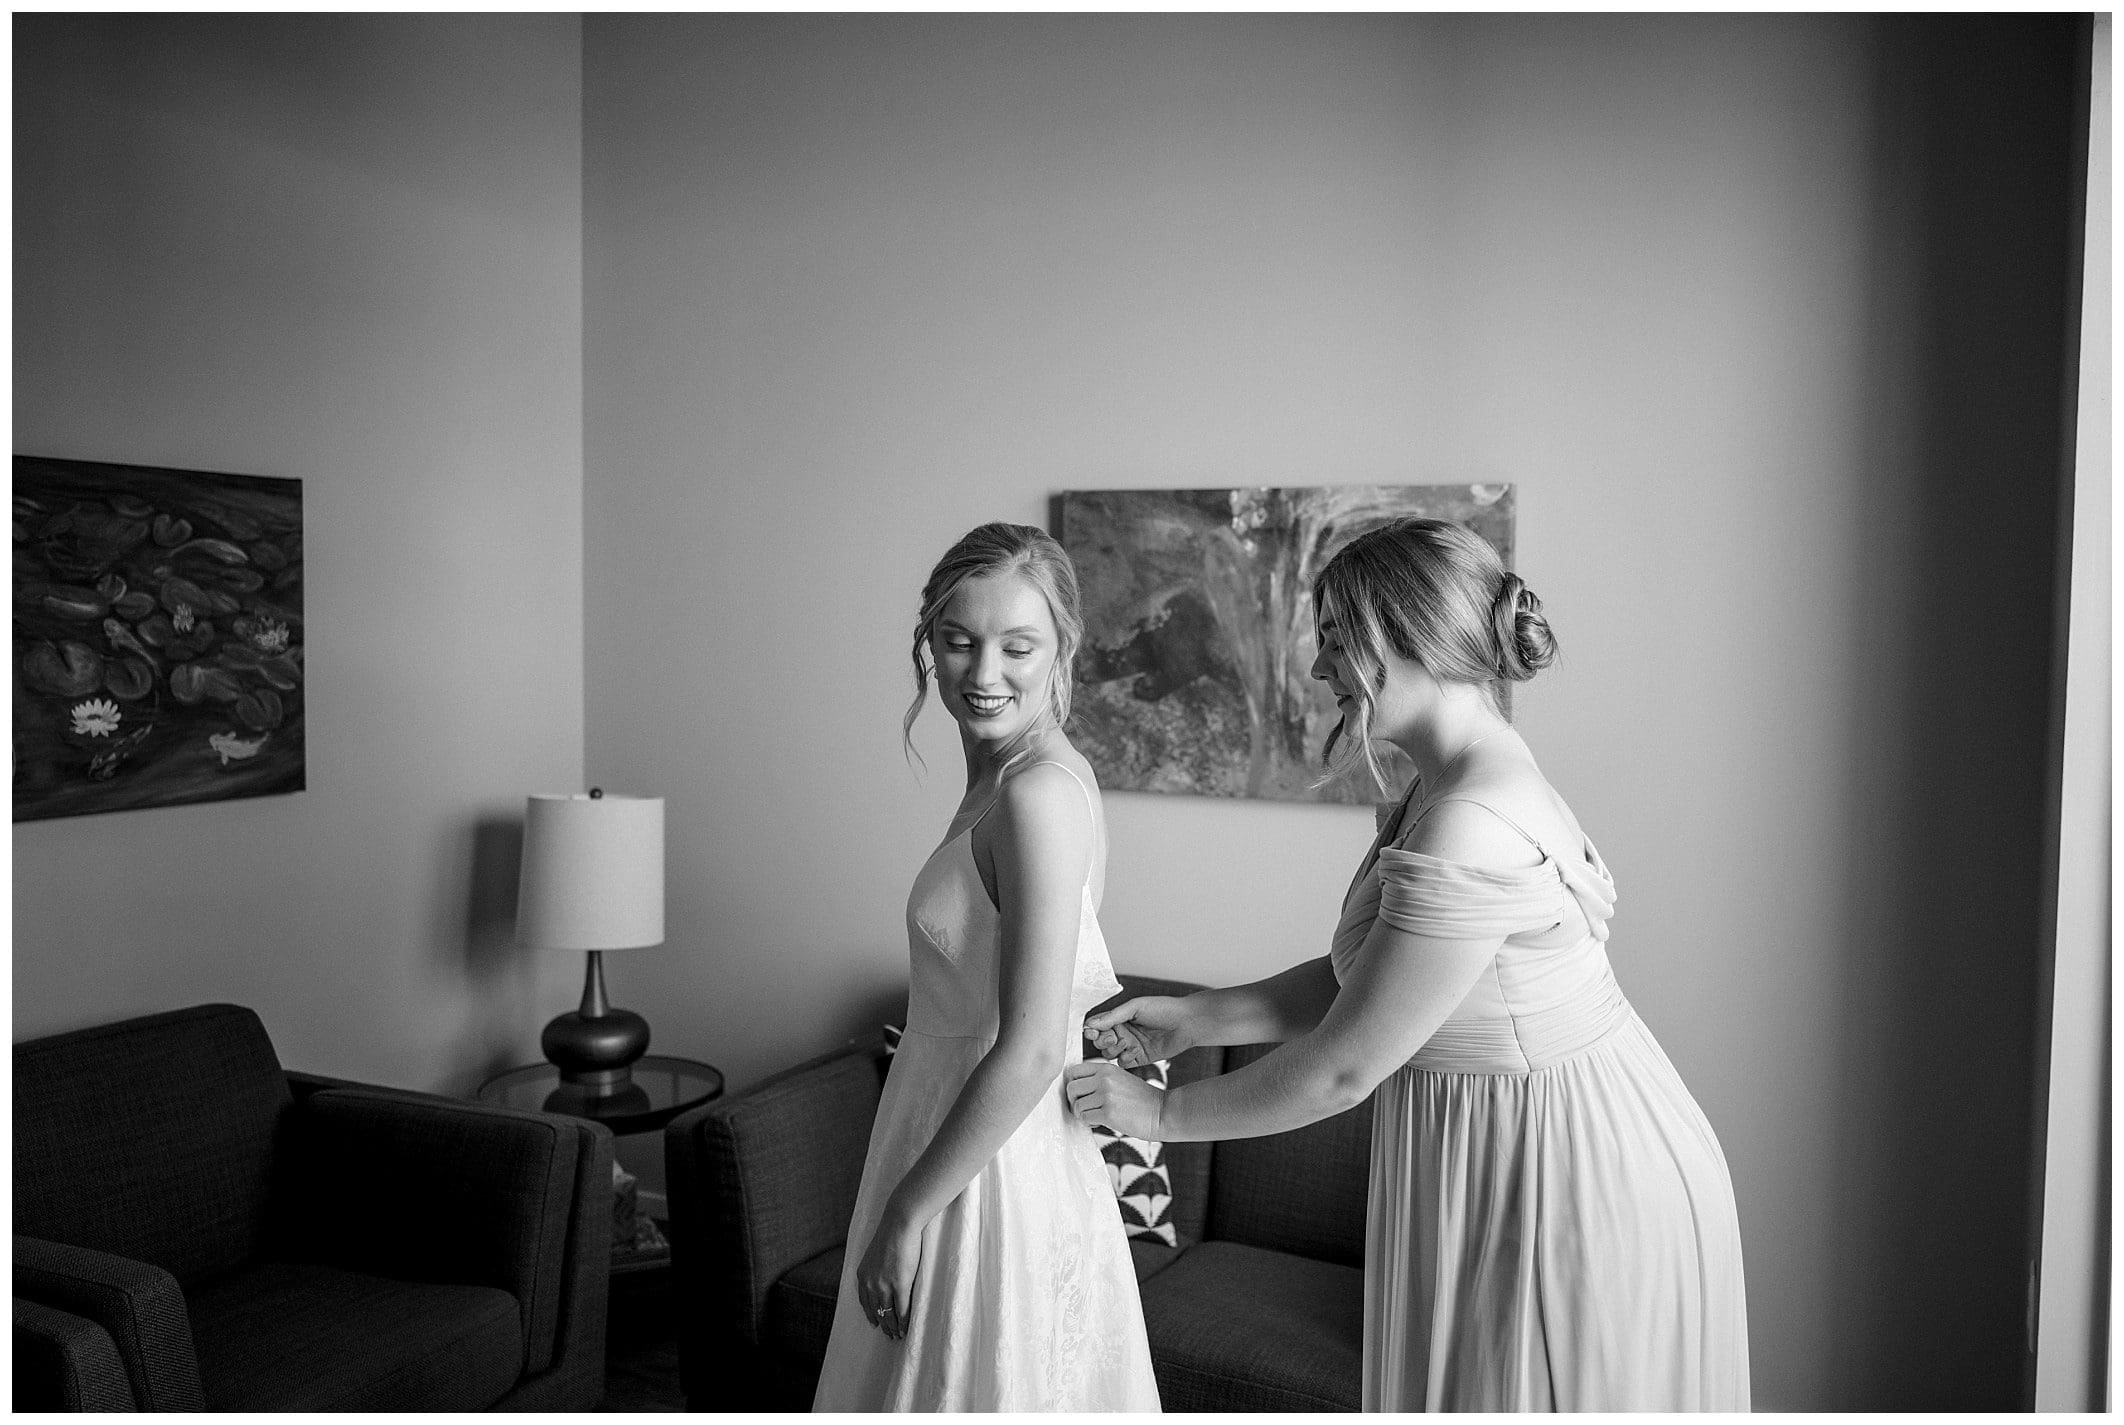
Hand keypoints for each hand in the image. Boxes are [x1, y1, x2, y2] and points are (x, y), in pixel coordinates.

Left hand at [854, 1208, 922, 1341]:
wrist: (899, 1223)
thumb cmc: (891, 1234)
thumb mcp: (875, 1254)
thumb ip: (876, 1268)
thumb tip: (883, 1277)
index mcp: (862, 1275)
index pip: (864, 1301)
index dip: (870, 1314)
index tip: (875, 1323)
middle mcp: (870, 1283)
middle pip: (876, 1310)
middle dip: (882, 1324)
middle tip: (889, 1334)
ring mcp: (884, 1285)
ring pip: (888, 1313)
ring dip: (893, 1327)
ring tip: (898, 1335)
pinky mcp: (899, 1284)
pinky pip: (901, 1309)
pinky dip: (903, 1322)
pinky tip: (905, 1329)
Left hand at [1064, 1059, 1166, 1140]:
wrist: (1162, 1112)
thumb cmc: (1142, 1100)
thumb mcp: (1120, 1079)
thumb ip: (1100, 1080)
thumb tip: (1076, 1090)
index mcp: (1106, 1068)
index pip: (1074, 1071)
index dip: (1073, 1085)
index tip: (1080, 1095)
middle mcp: (1104, 1078)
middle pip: (1071, 1088)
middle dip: (1074, 1101)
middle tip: (1085, 1108)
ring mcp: (1106, 1095)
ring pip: (1076, 1105)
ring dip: (1083, 1114)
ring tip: (1096, 1116)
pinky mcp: (1108, 1112)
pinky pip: (1084, 1118)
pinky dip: (1089, 1123)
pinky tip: (1101, 1122)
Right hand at [1084, 995, 1193, 1067]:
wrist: (1187, 1022)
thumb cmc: (1163, 1009)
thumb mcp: (1135, 1007)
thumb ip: (1113, 1016)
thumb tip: (1091, 1024)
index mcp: (1119, 1017)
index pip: (1096, 1026)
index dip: (1091, 1030)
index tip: (1091, 1032)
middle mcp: (1122, 1032)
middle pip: (1100, 1042)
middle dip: (1103, 1041)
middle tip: (1112, 1037)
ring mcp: (1130, 1046)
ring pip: (1109, 1054)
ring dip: (1114, 1050)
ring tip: (1127, 1042)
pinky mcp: (1139, 1058)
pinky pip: (1123, 1063)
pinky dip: (1125, 1058)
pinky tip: (1135, 1050)